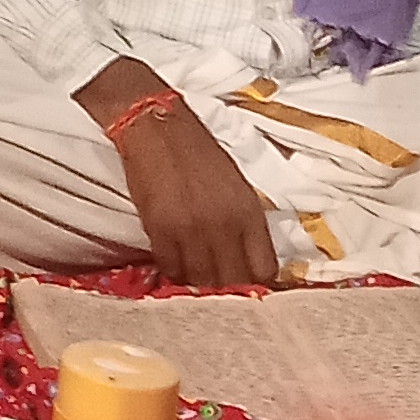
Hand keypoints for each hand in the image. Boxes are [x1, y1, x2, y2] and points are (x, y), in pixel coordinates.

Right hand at [75, 70, 277, 287]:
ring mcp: (192, 229)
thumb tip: (246, 262)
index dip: (257, 287)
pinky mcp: (161, 230)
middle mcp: (225, 225)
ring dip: (198, 287)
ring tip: (195, 284)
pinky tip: (174, 267)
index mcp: (249, 212)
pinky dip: (173, 274)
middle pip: (233, 283)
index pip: (264, 270)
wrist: (155, 124)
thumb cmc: (198, 151)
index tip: (248, 290)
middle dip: (228, 293)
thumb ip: (244, 225)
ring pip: (201, 282)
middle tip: (220, 295)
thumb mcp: (236, 186)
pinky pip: (171, 269)